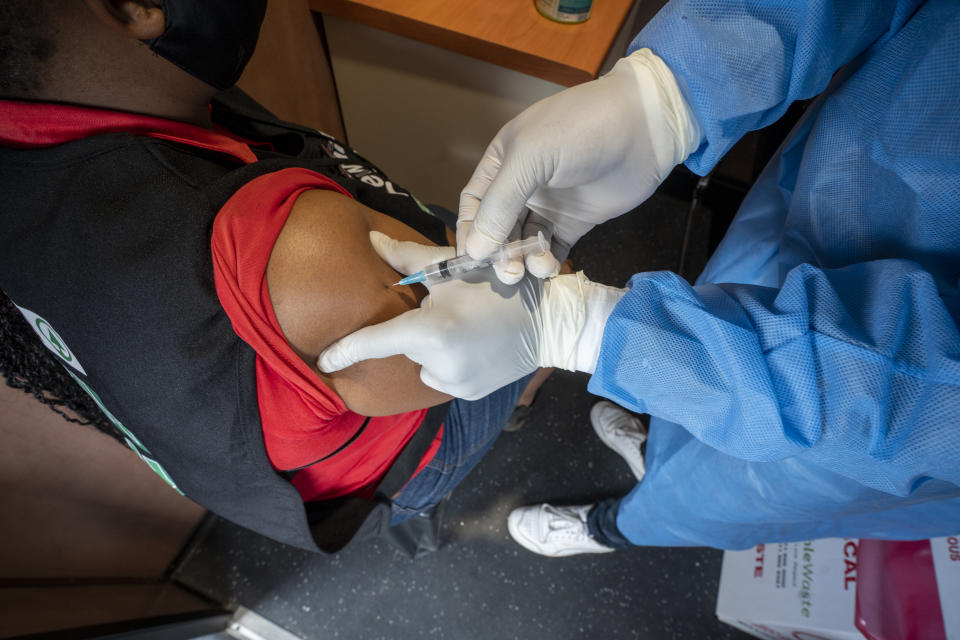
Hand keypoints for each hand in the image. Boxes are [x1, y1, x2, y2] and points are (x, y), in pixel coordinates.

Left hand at [317, 232, 626, 399]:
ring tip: (467, 329)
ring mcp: (455, 383)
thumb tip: (371, 240)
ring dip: (434, 347)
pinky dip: (451, 363)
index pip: (373, 342)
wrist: (552, 321)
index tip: (322, 363)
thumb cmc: (501, 284)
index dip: (344, 351)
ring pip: (423, 362)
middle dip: (418, 328)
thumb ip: (406, 259)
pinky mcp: (468, 393)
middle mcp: (439, 363)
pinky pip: (443, 376)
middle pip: (405, 345)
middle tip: (452, 310)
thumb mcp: (454, 267)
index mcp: (430, 329)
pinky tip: (476, 347)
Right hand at [458, 48, 701, 282]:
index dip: (471, 232)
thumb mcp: (531, 158)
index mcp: (503, 161)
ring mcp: (550, 204)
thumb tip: (476, 248)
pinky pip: (553, 248)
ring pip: (524, 242)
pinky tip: (549, 268)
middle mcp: (523, 185)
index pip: (475, 204)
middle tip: (509, 272)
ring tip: (535, 268)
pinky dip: (547, 262)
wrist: (644, 128)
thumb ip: (501, 203)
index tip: (472, 259)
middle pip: (498, 229)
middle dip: (499, 252)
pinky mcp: (575, 221)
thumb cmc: (582, 128)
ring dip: (524, 259)